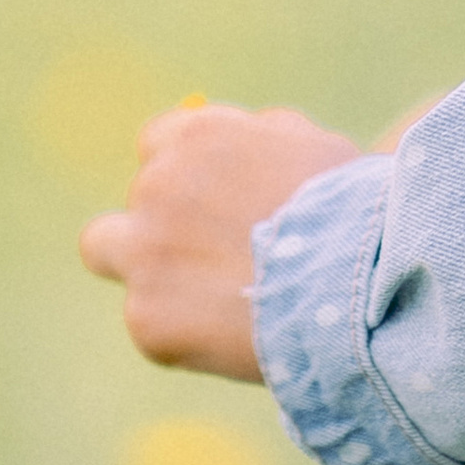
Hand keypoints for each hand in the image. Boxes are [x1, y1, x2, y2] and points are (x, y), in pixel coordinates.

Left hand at [80, 104, 361, 382]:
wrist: (358, 288)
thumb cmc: (353, 212)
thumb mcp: (311, 148)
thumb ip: (260, 137)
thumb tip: (238, 131)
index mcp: (198, 137)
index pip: (157, 142)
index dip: (186, 171)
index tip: (212, 199)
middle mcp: (158, 186)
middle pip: (136, 196)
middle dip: (167, 219)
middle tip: (216, 251)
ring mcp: (146, 253)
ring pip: (105, 247)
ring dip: (141, 263)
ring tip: (198, 292)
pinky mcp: (147, 317)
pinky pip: (148, 317)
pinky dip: (182, 328)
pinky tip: (231, 333)